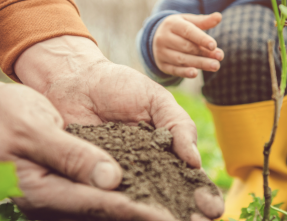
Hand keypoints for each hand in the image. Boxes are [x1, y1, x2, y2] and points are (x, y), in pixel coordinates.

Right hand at [0, 75, 172, 219]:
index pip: (98, 204)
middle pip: (110, 212)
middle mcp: (55, 200)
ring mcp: (63, 193)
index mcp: (41, 191)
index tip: (168, 215)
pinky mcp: (72, 183)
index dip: (135, 210)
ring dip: (147, 207)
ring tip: (183, 213)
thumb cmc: (6, 114)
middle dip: (149, 215)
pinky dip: (133, 193)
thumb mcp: (34, 129)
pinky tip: (159, 191)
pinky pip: (106, 193)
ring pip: (111, 206)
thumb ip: (71, 155)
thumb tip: (111, 180)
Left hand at [14, 35, 223, 219]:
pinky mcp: (88, 181)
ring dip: (154, 217)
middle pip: (169, 198)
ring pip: (139, 203)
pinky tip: (128, 217)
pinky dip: (116, 211)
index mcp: (165, 151)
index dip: (203, 195)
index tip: (212, 209)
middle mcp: (144, 169)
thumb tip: (194, 162)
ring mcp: (116, 177)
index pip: (189, 178)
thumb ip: (178, 126)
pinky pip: (104, 199)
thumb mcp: (156, 100)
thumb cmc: (119, 86)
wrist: (73, 80)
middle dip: (184, 214)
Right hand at [153, 13, 223, 77]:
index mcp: (172, 24)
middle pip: (186, 47)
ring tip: (215, 66)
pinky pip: (174, 70)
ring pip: (181, 59)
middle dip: (204, 53)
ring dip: (199, 63)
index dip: (201, 39)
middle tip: (220, 57)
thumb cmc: (178, 28)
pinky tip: (195, 74)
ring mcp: (161, 52)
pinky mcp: (162, 65)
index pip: (188, 32)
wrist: (155, 38)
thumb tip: (219, 16)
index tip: (214, 45)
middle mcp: (164, 38)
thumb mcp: (188, 21)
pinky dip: (184, 72)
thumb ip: (204, 21)